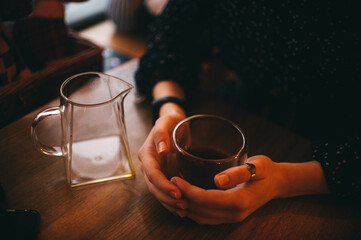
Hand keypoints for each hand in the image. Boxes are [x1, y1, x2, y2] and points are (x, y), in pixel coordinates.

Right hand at [138, 112, 187, 213]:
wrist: (174, 122)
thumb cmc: (170, 121)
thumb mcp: (165, 122)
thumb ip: (161, 134)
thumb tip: (161, 150)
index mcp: (147, 154)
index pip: (153, 174)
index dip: (164, 185)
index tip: (177, 193)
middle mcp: (149, 165)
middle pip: (154, 187)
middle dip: (167, 198)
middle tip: (184, 205)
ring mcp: (156, 171)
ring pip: (159, 192)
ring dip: (169, 203)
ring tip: (184, 209)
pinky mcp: (164, 174)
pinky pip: (165, 190)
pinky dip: (171, 201)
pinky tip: (181, 208)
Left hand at [170, 155, 328, 224]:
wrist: (278, 182)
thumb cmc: (266, 170)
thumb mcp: (257, 166)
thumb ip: (237, 173)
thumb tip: (218, 180)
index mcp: (239, 201)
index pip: (205, 199)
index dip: (187, 191)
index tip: (174, 179)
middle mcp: (234, 213)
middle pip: (200, 210)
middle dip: (182, 198)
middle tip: (168, 184)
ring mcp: (232, 217)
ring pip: (201, 217)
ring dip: (186, 206)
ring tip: (172, 192)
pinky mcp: (230, 216)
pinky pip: (207, 218)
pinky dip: (193, 210)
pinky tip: (185, 200)